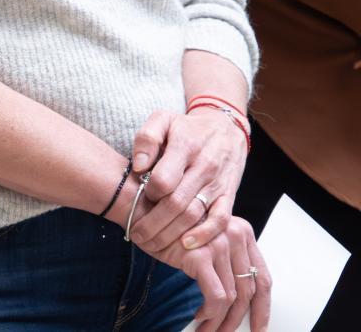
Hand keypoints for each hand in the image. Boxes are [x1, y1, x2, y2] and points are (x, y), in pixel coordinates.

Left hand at [127, 108, 247, 254]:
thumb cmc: (186, 127)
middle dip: (153, 223)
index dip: (147, 193)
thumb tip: (139, 166)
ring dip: (172, 233)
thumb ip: (146, 138)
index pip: (163, 179)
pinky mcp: (229, 195)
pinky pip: (220, 220)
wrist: (225, 128)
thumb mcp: (162, 120)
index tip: (137, 198)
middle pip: (176, 203)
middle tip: (136, 233)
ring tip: (152, 244)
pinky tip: (186, 244)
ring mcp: (218, 183)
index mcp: (184, 147)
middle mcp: (203, 167)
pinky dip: (204, 235)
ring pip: (194, 214)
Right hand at [151, 215, 269, 331]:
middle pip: (249, 291)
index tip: (259, 326)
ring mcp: (219, 244)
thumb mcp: (206, 241)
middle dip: (239, 319)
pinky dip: (210, 312)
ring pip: (232, 297)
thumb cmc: (170, 227)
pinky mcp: (201, 255)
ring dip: (220, 320)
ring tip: (208, 330)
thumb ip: (226, 260)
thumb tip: (236, 299)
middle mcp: (235, 235)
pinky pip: (215, 296)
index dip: (262, 308)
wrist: (143, 210)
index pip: (262, 277)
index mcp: (242, 233)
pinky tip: (200, 316)